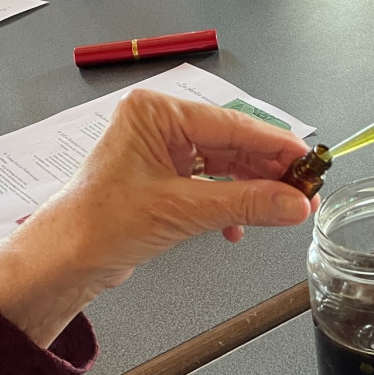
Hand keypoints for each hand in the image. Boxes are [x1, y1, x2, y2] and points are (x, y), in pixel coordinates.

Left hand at [0, 90, 315, 346]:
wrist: (64, 261)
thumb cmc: (98, 223)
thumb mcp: (183, 211)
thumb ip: (246, 203)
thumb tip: (293, 203)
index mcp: (155, 113)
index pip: (231, 124)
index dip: (275, 145)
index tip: (308, 162)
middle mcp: (157, 126)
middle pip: (231, 143)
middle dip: (267, 172)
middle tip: (302, 192)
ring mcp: (160, 152)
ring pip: (223, 166)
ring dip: (250, 192)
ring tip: (280, 211)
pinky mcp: (162, 180)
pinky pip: (209, 185)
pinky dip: (228, 205)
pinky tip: (237, 227)